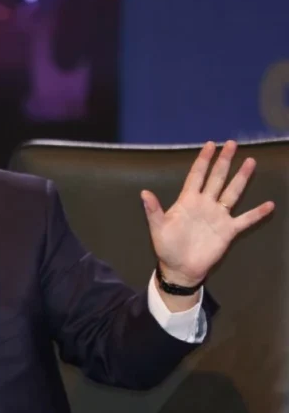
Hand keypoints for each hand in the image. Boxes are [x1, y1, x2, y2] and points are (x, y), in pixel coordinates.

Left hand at [141, 140, 274, 286]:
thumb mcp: (157, 228)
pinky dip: (257, 213)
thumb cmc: (167, 247)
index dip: (203, 160)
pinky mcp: (228, 231)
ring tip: (250, 162)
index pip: (196, 176)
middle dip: (223, 161)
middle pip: (216, 178)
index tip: (210, 145)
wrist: (180, 268)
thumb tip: (144, 193)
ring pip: (232, 192)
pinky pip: (245, 220)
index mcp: (188, 201)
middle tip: (232, 144)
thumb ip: (153, 210)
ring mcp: (218, 216)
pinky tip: (269, 204)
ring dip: (241, 178)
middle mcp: (205, 204)